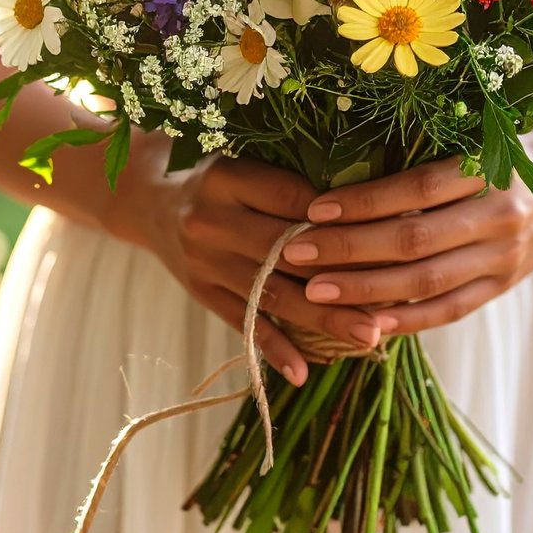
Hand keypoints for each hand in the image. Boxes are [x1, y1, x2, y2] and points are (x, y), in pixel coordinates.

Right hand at [108, 141, 390, 385]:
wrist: (142, 194)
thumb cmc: (212, 170)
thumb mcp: (242, 159)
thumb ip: (288, 180)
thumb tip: (365, 208)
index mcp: (228, 177)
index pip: (291, 198)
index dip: (337, 219)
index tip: (386, 235)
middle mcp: (212, 221)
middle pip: (286, 253)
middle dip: (341, 279)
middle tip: (391, 301)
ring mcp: (204, 261)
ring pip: (271, 295)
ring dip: (322, 320)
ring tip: (367, 337)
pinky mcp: (200, 291)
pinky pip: (242, 323)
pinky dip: (274, 349)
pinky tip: (304, 373)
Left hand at [284, 140, 532, 334]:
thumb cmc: (508, 151)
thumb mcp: (476, 139)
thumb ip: (424, 157)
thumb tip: (342, 171)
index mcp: (489, 170)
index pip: (415, 191)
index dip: (363, 202)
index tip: (313, 208)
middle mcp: (499, 217)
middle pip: (413, 240)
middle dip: (348, 250)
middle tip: (295, 253)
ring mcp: (503, 258)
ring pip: (425, 282)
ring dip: (365, 290)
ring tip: (314, 293)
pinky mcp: (502, 287)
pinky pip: (448, 311)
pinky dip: (406, 321)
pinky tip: (365, 326)